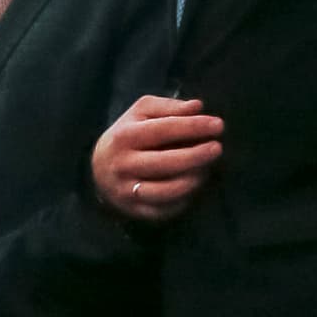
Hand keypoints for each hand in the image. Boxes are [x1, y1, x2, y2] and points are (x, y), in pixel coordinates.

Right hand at [92, 93, 221, 222]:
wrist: (98, 170)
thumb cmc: (128, 136)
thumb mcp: (141, 113)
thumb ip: (169, 107)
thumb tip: (197, 107)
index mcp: (124, 136)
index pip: (163, 129)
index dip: (193, 127)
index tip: (218, 125)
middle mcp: (122, 165)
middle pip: (166, 162)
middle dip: (196, 155)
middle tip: (218, 148)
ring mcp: (126, 190)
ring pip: (167, 190)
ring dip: (193, 180)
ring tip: (206, 169)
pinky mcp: (134, 210)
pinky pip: (165, 210)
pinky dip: (184, 200)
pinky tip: (193, 187)